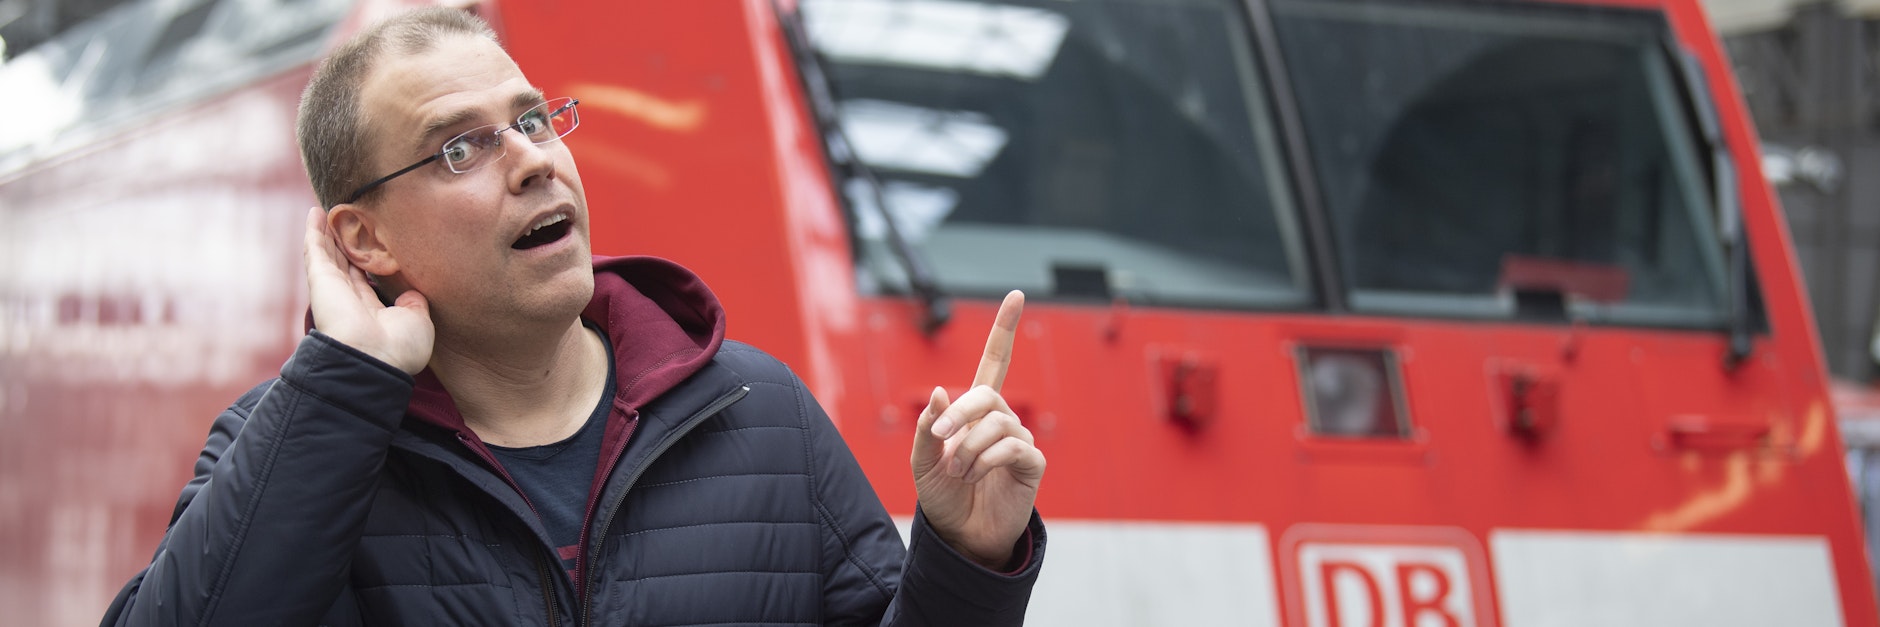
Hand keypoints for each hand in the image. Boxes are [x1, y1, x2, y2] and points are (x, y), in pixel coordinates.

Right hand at [304, 207, 433, 373]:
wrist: (374, 359)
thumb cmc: (399, 348)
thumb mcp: (417, 323)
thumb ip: (414, 304)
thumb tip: (412, 294)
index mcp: (370, 312)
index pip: (364, 283)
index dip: (365, 265)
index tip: (368, 248)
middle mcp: (349, 301)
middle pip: (343, 265)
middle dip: (342, 246)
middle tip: (344, 223)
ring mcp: (333, 290)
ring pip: (327, 255)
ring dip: (326, 234)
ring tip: (327, 211)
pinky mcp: (321, 280)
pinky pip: (315, 250)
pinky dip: (313, 231)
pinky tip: (315, 213)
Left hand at [911, 291, 1044, 569]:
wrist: (960, 536)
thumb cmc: (943, 497)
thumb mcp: (922, 462)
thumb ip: (927, 428)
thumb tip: (940, 392)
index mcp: (975, 411)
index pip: (996, 361)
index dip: (1005, 329)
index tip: (1015, 295)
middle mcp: (1001, 419)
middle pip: (987, 394)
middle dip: (959, 413)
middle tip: (941, 440)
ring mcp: (1019, 439)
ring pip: (997, 423)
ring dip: (969, 448)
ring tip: (960, 472)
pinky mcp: (1031, 463)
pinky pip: (1012, 446)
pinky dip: (988, 459)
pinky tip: (978, 476)